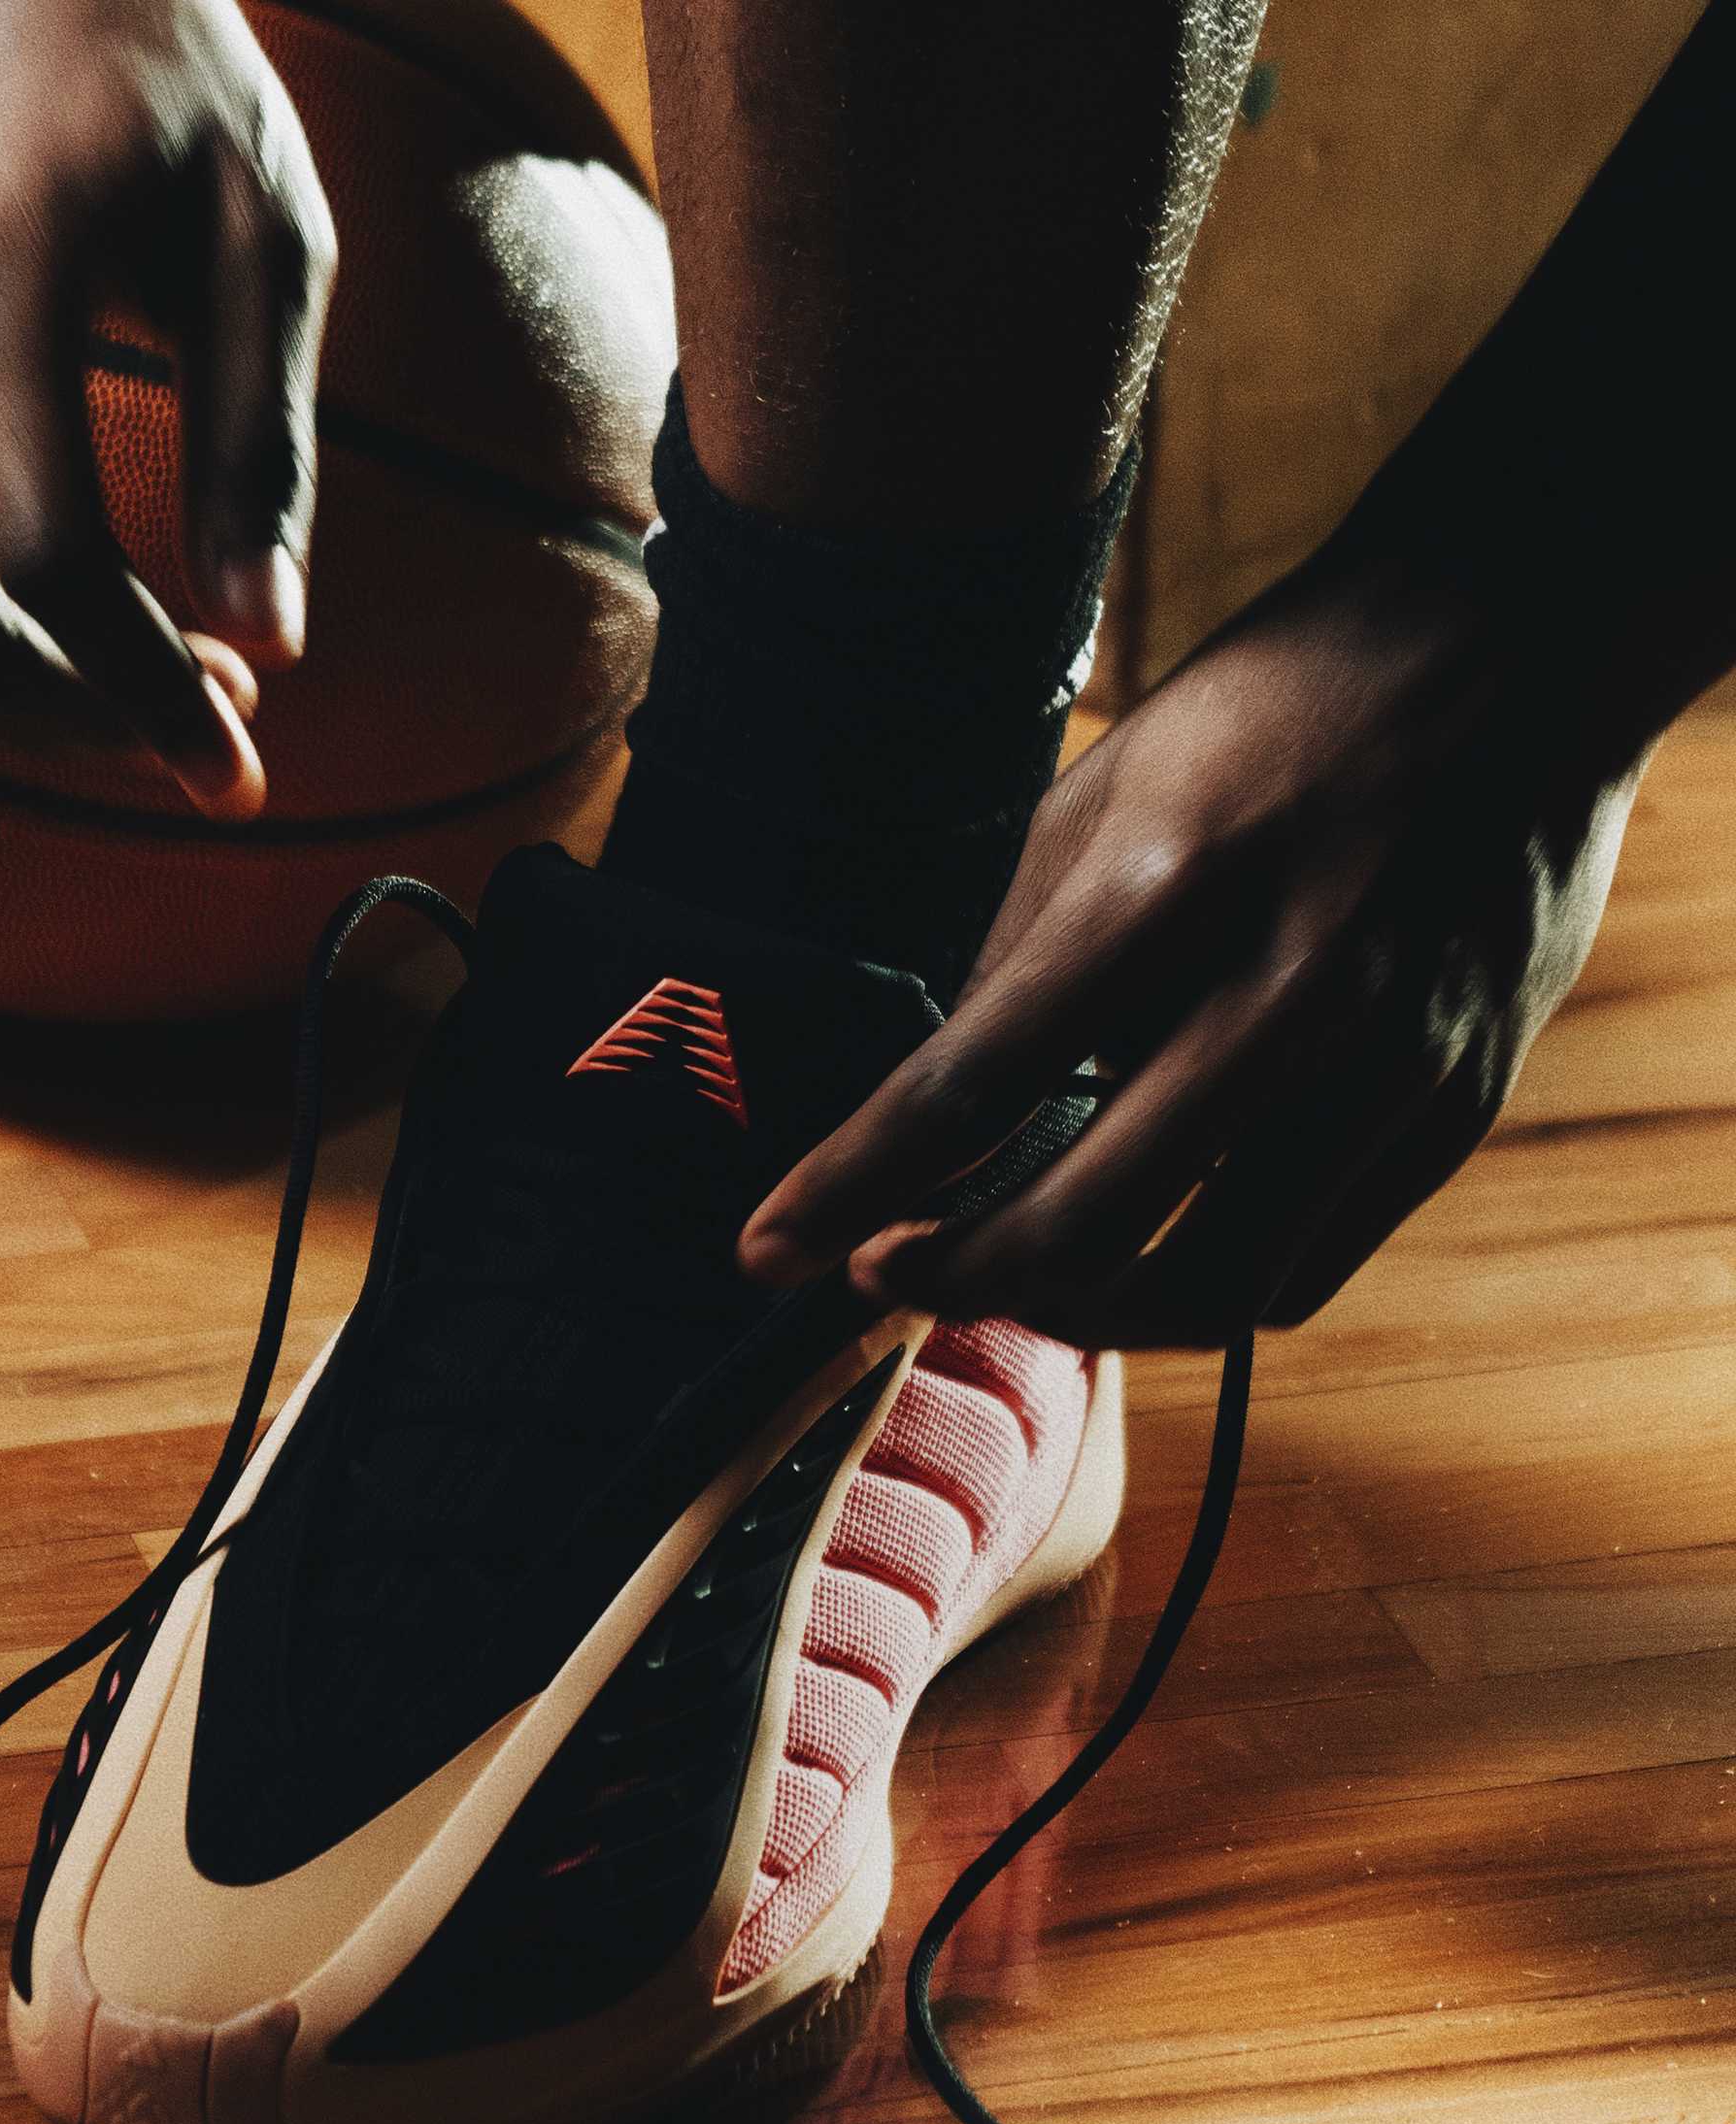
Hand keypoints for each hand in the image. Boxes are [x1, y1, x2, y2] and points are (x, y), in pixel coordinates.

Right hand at [0, 0, 338, 814]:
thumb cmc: (163, 87)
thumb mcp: (265, 235)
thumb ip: (262, 440)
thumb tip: (272, 638)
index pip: (52, 565)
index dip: (147, 693)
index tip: (238, 768)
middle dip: (75, 723)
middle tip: (213, 722)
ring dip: (14, 707)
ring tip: (150, 682)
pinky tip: (74, 627)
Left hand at [742, 559, 1643, 1346]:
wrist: (1518, 647)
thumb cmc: (1276, 710)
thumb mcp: (1105, 793)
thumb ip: (1017, 958)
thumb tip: (929, 1109)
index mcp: (1170, 883)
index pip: (972, 1082)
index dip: (848, 1184)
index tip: (764, 1248)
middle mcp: (1290, 989)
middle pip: (1085, 1222)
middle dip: (950, 1276)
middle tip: (879, 1272)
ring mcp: (1390, 1064)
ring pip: (1206, 1288)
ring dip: (1074, 1317)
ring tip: (1003, 1282)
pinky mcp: (1456, 1109)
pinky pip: (1302, 1271)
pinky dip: (1194, 1294)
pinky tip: (1130, 1263)